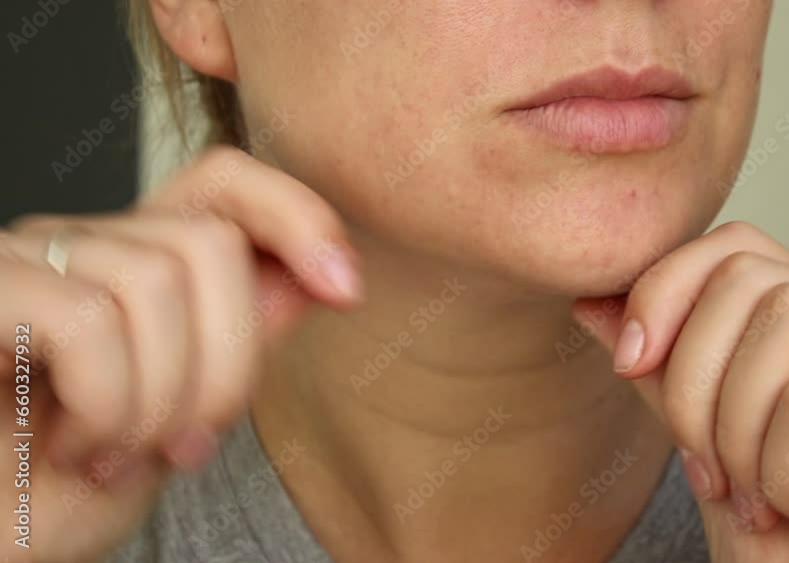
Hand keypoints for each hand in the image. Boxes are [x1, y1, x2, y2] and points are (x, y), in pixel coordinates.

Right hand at [0, 147, 363, 562]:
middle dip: (226, 367)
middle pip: (209, 244)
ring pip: (152, 282)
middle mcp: (81, 242)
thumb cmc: (76, 487)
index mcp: (138, 262)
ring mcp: (24, 258)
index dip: (297, 216)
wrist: (2, 547)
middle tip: (189, 442)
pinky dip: (104, 403)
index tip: (347, 291)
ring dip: (159, 402)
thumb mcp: (188, 412)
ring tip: (123, 454)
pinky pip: (86, 320)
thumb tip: (319, 276)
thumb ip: (244, 338)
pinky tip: (78, 447)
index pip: (226, 180)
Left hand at [575, 221, 788, 562]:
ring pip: (787, 323)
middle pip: (749, 279)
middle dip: (693, 385)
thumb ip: (664, 376)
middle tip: (714, 474)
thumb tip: (598, 303)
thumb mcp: (707, 455)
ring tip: (766, 502)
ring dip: (741, 435)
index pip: (738, 249)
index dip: (667, 290)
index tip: (629, 361)